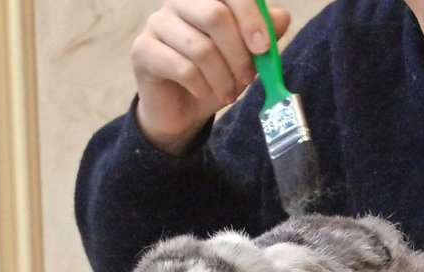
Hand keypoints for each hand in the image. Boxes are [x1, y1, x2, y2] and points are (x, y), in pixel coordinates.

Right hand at [131, 0, 292, 154]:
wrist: (181, 109)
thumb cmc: (214, 75)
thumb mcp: (246, 56)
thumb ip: (264, 35)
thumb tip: (281, 17)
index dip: (251, 17)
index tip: (264, 47)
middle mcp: (177, 2)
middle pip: (214, 15)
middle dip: (238, 53)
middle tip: (248, 78)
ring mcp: (156, 24)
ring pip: (200, 47)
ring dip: (222, 77)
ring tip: (230, 93)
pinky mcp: (142, 50)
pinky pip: (182, 68)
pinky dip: (202, 86)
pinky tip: (206, 94)